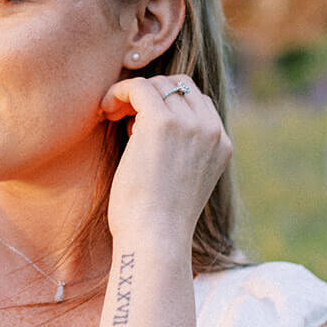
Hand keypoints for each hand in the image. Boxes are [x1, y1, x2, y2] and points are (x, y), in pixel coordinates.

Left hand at [100, 75, 231, 245]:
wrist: (154, 241)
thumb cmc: (155, 222)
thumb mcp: (179, 181)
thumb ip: (178, 152)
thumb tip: (144, 127)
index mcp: (221, 145)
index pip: (196, 101)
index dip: (165, 105)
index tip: (137, 126)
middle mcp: (211, 130)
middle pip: (179, 87)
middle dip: (149, 96)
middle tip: (122, 118)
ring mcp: (190, 125)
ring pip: (158, 84)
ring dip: (132, 95)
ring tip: (112, 116)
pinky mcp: (161, 123)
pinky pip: (138, 86)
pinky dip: (118, 92)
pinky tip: (105, 110)